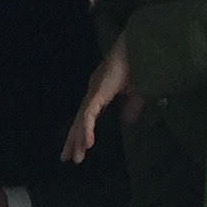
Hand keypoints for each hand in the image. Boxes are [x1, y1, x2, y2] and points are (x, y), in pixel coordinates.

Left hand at [62, 40, 144, 162]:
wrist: (139, 48)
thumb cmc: (139, 65)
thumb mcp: (138, 93)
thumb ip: (132, 108)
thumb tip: (128, 122)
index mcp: (100, 93)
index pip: (87, 117)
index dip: (83, 133)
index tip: (81, 149)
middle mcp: (93, 93)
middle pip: (79, 121)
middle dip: (73, 140)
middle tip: (66, 158)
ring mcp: (93, 92)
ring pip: (81, 120)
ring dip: (78, 139)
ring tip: (75, 157)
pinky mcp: (97, 92)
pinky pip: (89, 114)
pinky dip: (87, 129)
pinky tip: (87, 143)